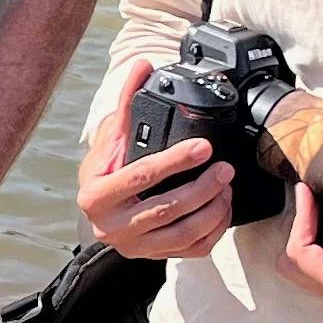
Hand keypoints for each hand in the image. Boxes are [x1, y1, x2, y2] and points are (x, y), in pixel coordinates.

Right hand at [73, 66, 237, 263]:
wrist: (99, 207)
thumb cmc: (105, 170)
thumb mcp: (111, 138)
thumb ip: (127, 101)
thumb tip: (143, 65)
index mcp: (96, 196)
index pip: (141, 177)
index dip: (175, 161)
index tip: (203, 147)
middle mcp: (111, 227)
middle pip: (166, 209)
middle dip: (202, 187)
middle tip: (225, 168)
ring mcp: (134, 246)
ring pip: (182, 234)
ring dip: (211, 209)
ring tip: (226, 186)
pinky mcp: (153, 257)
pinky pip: (192, 250)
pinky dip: (213, 230)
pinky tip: (222, 208)